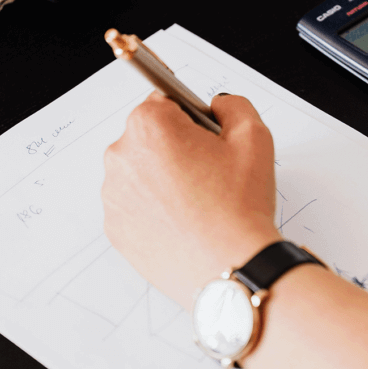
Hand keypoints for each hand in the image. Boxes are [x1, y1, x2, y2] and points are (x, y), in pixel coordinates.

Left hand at [102, 93, 281, 305]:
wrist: (230, 267)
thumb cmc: (239, 206)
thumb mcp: (254, 136)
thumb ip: (233, 106)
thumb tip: (217, 106)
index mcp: (149, 126)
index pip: (164, 101)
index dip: (192, 119)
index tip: (206, 138)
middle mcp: (121, 156)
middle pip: (149, 137)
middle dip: (176, 148)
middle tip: (210, 174)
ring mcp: (114, 195)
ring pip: (141, 173)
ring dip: (164, 179)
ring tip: (199, 203)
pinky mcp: (115, 228)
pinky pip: (135, 206)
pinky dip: (155, 210)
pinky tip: (184, 222)